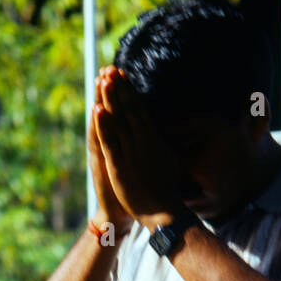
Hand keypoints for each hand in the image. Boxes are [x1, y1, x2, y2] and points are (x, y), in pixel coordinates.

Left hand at [94, 66, 186, 229]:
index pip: (140, 108)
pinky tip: (97, 110)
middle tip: (109, 68)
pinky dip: (103, 126)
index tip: (121, 74)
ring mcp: (130, 153)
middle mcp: (142, 142)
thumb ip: (170, 143)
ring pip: (118, 121)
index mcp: (153, 138)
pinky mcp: (120, 167)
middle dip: (119, 88)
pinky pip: (110, 142)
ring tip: (102, 80)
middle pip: (129, 109)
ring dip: (110, 99)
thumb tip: (183, 131)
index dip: (129, 90)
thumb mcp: (172, 159)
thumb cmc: (168, 188)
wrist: (163, 212)